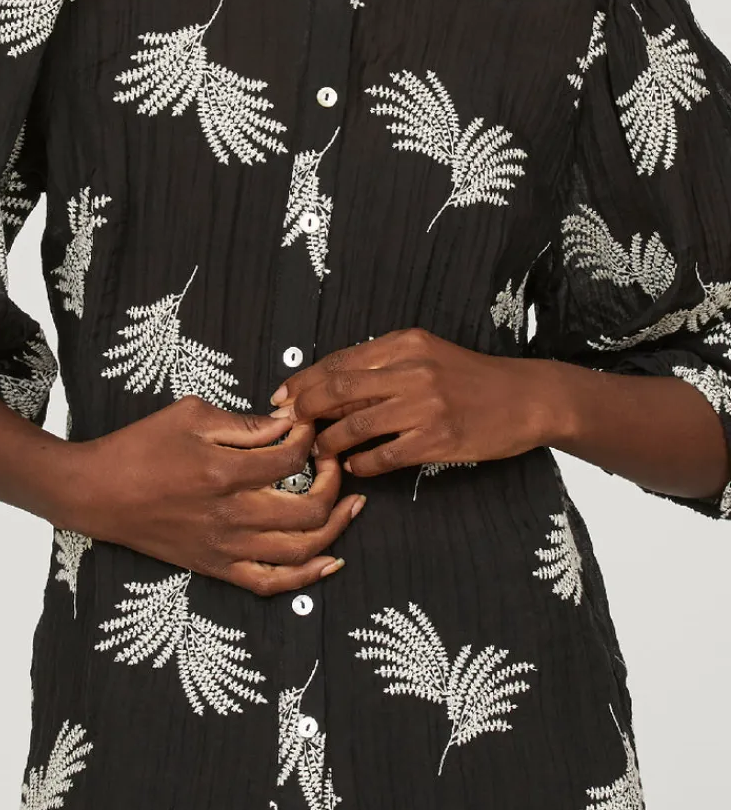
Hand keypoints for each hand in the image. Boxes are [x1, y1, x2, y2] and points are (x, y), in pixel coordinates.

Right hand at [63, 395, 365, 594]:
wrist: (97, 493)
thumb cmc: (140, 447)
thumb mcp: (190, 415)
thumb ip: (244, 423)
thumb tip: (287, 424)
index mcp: (224, 472)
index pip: (292, 460)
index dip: (311, 441)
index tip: (308, 428)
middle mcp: (231, 516)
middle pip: (310, 509)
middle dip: (334, 482)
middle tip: (332, 461)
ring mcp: (226, 547)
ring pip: (301, 550)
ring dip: (336, 528)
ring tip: (352, 505)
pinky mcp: (217, 568)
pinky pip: (271, 583)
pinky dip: (308, 577)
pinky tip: (331, 560)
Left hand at [268, 328, 557, 476]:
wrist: (527, 398)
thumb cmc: (472, 378)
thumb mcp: (428, 354)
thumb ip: (384, 363)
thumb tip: (330, 383)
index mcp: (406, 343)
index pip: (340, 361)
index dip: (305, 381)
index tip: (283, 397)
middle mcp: (412, 370)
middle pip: (338, 389)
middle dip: (304, 409)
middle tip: (288, 425)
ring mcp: (425, 406)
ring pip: (354, 425)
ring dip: (328, 442)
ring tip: (320, 451)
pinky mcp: (437, 439)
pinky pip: (383, 456)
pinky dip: (361, 464)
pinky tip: (356, 466)